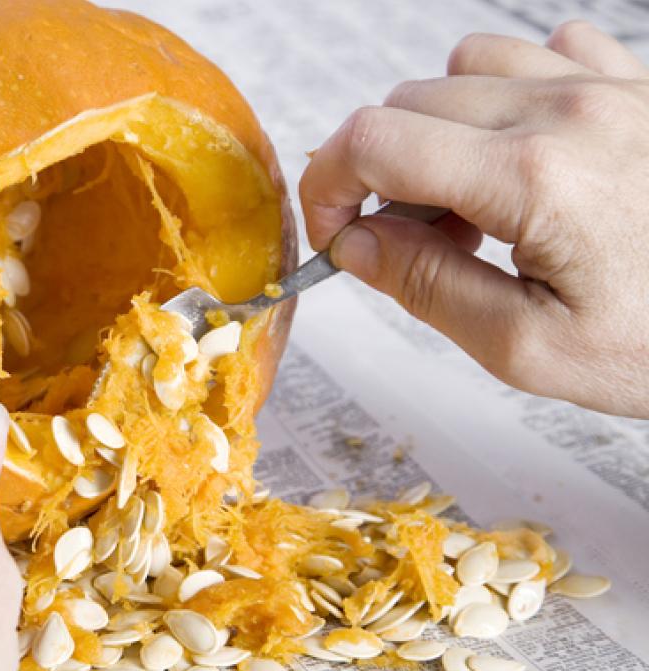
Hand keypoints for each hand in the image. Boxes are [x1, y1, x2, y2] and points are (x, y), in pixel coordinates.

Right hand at [300, 20, 648, 417]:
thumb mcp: (531, 349)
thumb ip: (427, 287)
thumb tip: (353, 245)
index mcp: (532, 179)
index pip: (372, 143)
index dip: (325, 187)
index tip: (331, 233)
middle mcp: (567, 112)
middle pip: (407, 104)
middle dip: (378, 172)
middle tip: (410, 243)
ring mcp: (610, 86)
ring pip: (466, 65)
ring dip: (439, 127)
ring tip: (470, 197)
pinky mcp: (640, 84)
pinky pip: (544, 48)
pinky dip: (511, 92)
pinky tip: (528, 150)